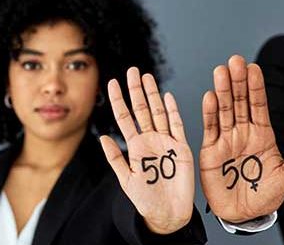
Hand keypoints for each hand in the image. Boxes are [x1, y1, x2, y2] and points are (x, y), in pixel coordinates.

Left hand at [99, 67, 195, 234]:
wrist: (168, 214)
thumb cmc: (146, 200)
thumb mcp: (126, 180)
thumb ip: (115, 159)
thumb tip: (102, 138)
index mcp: (136, 146)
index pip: (124, 118)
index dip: (118, 100)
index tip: (111, 83)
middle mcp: (151, 140)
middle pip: (142, 110)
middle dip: (136, 90)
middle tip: (131, 70)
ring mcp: (167, 142)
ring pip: (159, 113)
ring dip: (153, 95)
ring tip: (146, 77)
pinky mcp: (182, 148)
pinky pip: (177, 126)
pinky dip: (173, 111)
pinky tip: (168, 97)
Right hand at [199, 55, 283, 222]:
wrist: (243, 215)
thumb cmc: (265, 195)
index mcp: (263, 134)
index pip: (259, 105)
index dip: (256, 86)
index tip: (254, 67)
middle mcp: (243, 132)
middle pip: (240, 102)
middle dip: (238, 82)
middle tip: (235, 61)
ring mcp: (227, 140)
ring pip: (224, 110)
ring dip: (222, 91)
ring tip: (220, 72)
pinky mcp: (211, 151)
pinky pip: (211, 129)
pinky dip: (209, 113)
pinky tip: (210, 96)